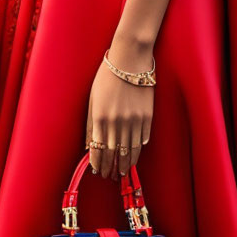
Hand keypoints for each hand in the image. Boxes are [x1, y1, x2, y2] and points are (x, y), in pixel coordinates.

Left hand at [85, 35, 154, 179]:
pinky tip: (133, 154)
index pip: (98, 150)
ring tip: (122, 172)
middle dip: (110, 168)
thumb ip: (91, 124)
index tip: (97, 171)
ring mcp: (134, 121)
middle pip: (114, 154)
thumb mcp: (93, 99)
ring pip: (130, 151)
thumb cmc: (107, 76)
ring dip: (125, 164)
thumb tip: (89, 145)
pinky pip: (142, 140)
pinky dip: (137, 149)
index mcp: (100, 118)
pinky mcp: (147, 117)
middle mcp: (117, 122)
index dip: (98, 163)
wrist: (130, 60)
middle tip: (109, 176)